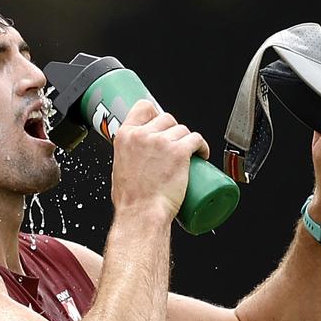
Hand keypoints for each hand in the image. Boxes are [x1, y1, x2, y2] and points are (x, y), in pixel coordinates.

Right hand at [111, 100, 208, 220]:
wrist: (141, 213)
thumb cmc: (131, 200)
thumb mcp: (118, 170)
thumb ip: (126, 158)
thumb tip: (133, 158)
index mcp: (125, 136)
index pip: (143, 107)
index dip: (155, 113)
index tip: (161, 123)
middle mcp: (143, 135)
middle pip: (166, 118)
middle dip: (173, 130)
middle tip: (176, 146)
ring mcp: (162, 142)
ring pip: (183, 129)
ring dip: (188, 140)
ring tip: (189, 154)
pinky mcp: (180, 152)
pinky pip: (196, 139)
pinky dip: (202, 146)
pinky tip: (202, 153)